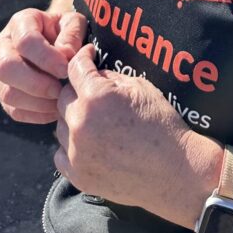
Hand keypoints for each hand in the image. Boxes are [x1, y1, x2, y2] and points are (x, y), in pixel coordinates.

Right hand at [0, 9, 86, 123]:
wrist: (61, 44)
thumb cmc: (68, 32)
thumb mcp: (75, 24)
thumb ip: (71, 35)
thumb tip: (64, 55)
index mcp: (21, 23)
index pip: (25, 40)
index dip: (45, 57)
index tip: (65, 69)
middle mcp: (4, 46)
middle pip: (6, 68)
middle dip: (35, 83)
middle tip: (60, 90)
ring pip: (7, 93)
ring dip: (37, 102)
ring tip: (61, 101)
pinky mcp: (4, 95)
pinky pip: (14, 110)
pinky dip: (36, 114)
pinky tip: (55, 109)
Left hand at [54, 45, 222, 226]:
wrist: (173, 171)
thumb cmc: (162, 125)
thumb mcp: (141, 87)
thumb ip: (111, 78)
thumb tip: (94, 74)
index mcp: (96, 97)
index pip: (75, 68)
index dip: (83, 57)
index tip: (88, 56)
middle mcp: (80, 124)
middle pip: (62, 97)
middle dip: (77, 90)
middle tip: (94, 92)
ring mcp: (76, 153)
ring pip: (59, 125)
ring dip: (72, 118)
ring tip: (95, 120)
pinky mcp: (77, 175)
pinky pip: (60, 153)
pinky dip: (70, 145)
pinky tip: (90, 142)